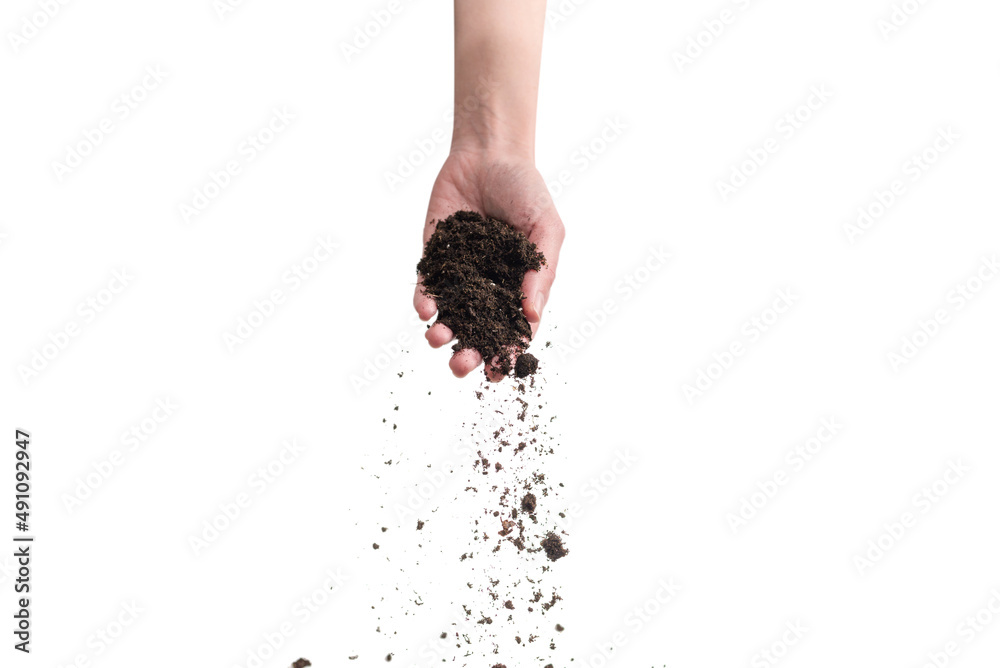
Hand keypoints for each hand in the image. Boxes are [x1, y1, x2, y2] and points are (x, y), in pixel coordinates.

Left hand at [413, 149, 564, 379]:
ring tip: (438, 339)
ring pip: (450, 315)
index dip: (506, 354)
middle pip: (478, 331)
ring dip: (443, 333)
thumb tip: (532, 315)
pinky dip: (425, 300)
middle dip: (469, 353)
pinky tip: (426, 309)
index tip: (496, 373)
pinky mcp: (434, 257)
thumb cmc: (526, 190)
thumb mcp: (546, 229)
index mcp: (520, 285)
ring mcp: (461, 273)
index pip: (513, 329)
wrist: (488, 153)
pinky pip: (428, 285)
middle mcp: (490, 286)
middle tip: (461, 366)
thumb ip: (542, 272)